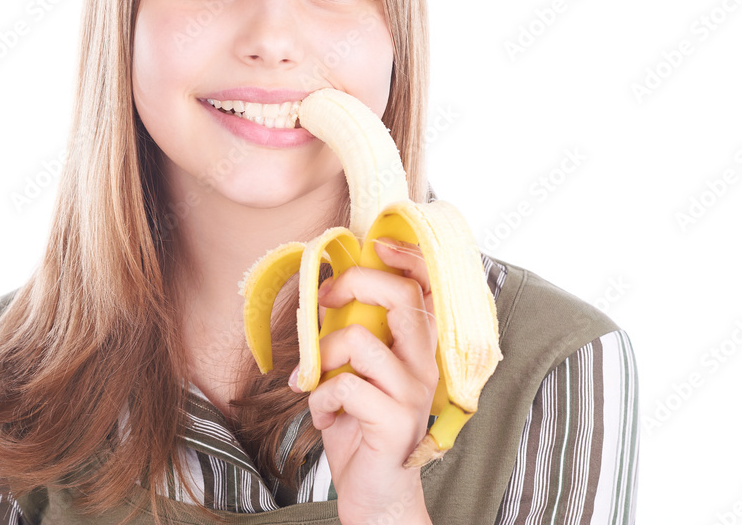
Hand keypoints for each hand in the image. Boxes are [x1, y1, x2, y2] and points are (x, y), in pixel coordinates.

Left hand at [289, 237, 436, 524]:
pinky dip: (319, 399)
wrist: (375, 495)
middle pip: (401, 297)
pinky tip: (324, 417)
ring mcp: (414, 393)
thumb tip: (323, 296)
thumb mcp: (352, 373)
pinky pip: (344, 387)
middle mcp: (424, 364)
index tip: (376, 245)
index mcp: (417, 347)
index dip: (407, 257)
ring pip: (360, 340)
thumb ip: (348, 336)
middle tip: (324, 301)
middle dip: (354, 284)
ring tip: (314, 381)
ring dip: (322, 357)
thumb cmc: (360, 428)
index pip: (427, 288)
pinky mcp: (396, 422)